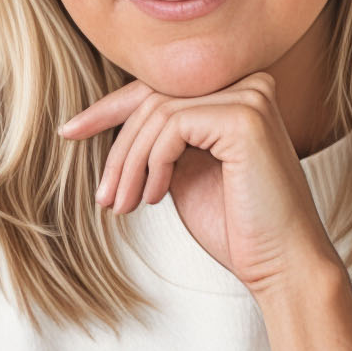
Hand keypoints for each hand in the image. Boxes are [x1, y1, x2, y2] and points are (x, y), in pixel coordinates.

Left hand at [61, 74, 337, 294]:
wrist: (281, 265)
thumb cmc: (238, 227)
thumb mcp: (186, 172)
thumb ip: (163, 140)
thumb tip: (113, 120)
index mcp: (237, 94)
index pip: (161, 89)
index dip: (109, 111)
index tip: (70, 132)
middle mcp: (248, 85)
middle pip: (154, 98)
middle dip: (118, 149)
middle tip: (104, 197)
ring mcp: (250, 96)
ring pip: (157, 113)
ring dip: (129, 164)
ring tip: (123, 205)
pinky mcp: (244, 117)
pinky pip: (171, 126)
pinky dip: (152, 164)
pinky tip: (155, 198)